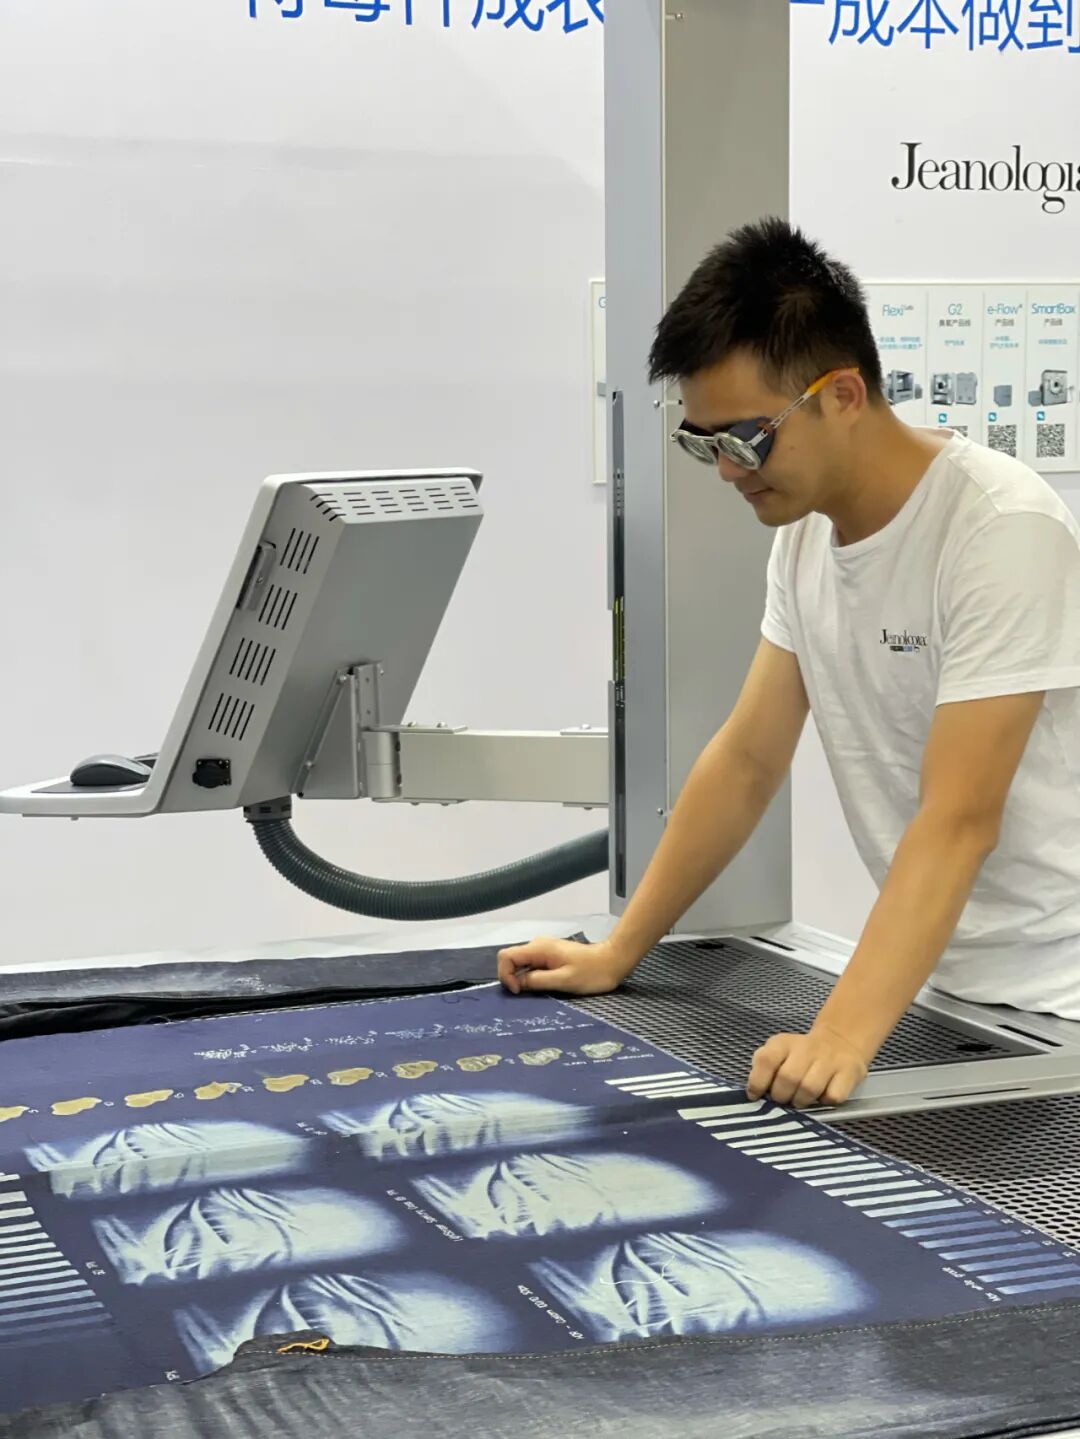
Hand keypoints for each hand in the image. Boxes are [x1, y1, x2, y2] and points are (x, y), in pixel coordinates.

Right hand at [497, 937, 631, 996]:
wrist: (612, 961)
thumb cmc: (591, 972)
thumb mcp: (563, 980)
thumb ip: (537, 981)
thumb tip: (516, 984)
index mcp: (538, 948)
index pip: (506, 956)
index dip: (506, 975)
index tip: (519, 991)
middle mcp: (537, 945)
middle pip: (512, 960)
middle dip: (513, 978)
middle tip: (529, 994)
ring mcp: (544, 949)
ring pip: (522, 964)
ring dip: (524, 979)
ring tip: (541, 991)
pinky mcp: (550, 955)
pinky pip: (532, 966)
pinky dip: (533, 977)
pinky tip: (547, 985)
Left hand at [746, 1024, 869, 1107]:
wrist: (840, 1041)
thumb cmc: (801, 1054)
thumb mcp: (779, 1051)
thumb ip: (764, 1067)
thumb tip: (754, 1093)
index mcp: (784, 1043)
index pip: (766, 1060)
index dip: (758, 1081)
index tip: (756, 1095)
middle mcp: (807, 1049)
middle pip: (788, 1078)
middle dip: (781, 1096)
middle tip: (783, 1098)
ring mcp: (830, 1060)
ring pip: (809, 1089)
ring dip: (801, 1101)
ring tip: (800, 1099)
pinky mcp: (849, 1073)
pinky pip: (833, 1096)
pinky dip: (825, 1102)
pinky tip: (822, 1096)